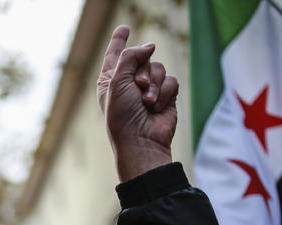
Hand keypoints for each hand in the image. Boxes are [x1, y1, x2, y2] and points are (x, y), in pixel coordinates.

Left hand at [97, 25, 178, 180]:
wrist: (141, 140)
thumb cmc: (122, 115)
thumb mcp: (117, 81)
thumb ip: (131, 57)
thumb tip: (150, 47)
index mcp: (110, 81)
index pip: (115, 55)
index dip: (119, 41)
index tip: (124, 28)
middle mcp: (129, 83)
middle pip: (143, 57)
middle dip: (143, 70)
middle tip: (139, 87)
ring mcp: (148, 90)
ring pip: (158, 68)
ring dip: (154, 84)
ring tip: (146, 102)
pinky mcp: (165, 96)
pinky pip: (171, 81)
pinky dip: (165, 92)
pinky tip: (157, 107)